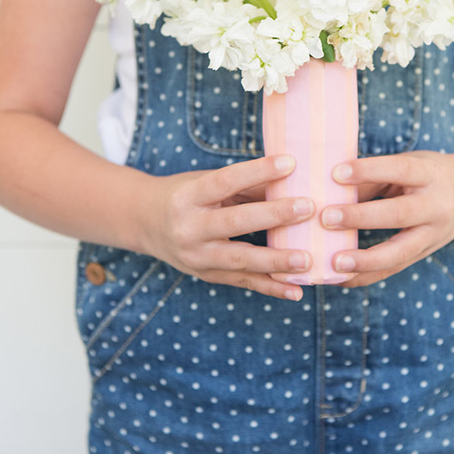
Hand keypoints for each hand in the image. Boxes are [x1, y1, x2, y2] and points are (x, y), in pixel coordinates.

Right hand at [138, 155, 314, 300]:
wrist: (145, 224)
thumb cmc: (184, 195)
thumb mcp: (205, 182)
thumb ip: (245, 184)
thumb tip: (291, 180)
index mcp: (189, 196)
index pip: (226, 181)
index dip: (258, 171)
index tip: (290, 163)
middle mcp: (189, 228)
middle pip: (234, 222)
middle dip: (274, 215)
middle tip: (308, 208)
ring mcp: (197, 257)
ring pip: (240, 260)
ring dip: (276, 261)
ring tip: (306, 259)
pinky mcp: (207, 275)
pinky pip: (243, 282)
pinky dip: (271, 288)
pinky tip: (296, 290)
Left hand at [320, 152, 453, 287]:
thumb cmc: (425, 175)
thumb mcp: (407, 164)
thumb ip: (374, 177)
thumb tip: (330, 189)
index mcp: (430, 175)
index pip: (399, 170)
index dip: (368, 170)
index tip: (336, 172)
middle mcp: (435, 207)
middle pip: (398, 214)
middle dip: (360, 217)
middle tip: (327, 217)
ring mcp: (431, 236)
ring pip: (399, 253)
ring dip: (364, 260)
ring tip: (335, 262)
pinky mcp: (422, 255)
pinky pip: (393, 269)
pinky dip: (365, 276)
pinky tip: (340, 278)